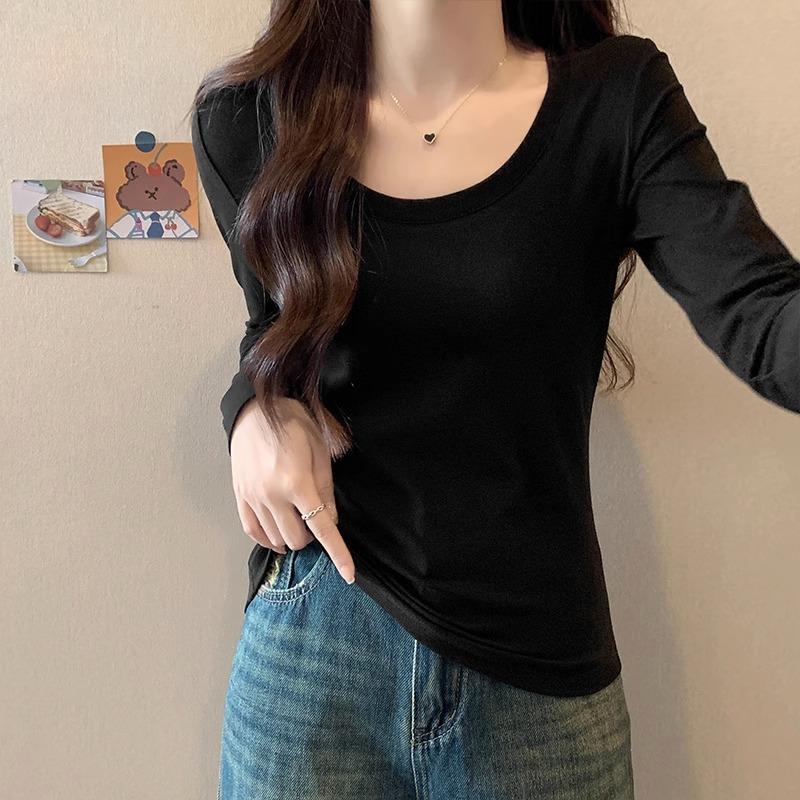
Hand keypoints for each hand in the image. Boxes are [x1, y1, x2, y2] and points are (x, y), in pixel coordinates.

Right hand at [229, 395, 355, 583]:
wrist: (257, 411)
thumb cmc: (294, 426)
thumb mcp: (320, 454)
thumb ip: (326, 492)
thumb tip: (330, 522)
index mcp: (297, 484)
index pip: (322, 529)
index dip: (338, 554)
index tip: (349, 574)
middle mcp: (272, 496)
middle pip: (297, 539)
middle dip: (310, 536)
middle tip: (314, 517)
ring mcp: (252, 498)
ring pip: (276, 539)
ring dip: (290, 535)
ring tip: (296, 517)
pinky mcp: (239, 496)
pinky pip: (253, 531)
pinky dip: (268, 537)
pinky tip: (277, 531)